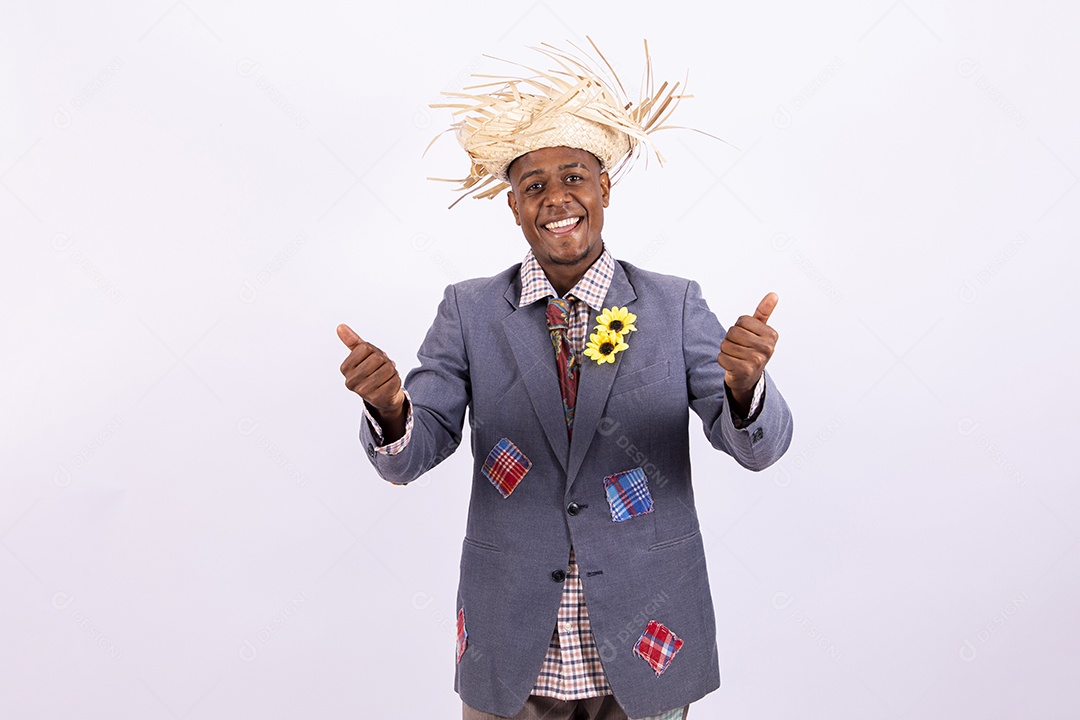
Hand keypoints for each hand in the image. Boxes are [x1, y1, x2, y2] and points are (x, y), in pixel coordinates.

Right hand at [337, 324, 405, 413]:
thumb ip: (352, 341)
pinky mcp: (377, 399)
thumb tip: (341, 326)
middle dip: (384, 361)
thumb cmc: (371, 369)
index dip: (373, 350)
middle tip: (382, 367)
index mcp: (344, 368)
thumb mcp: (362, 353)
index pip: (364, 348)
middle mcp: (350, 382)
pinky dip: (396, 380)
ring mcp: (363, 392)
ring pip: (388, 370)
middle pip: (378, 358)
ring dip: (392, 370)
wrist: (383, 393)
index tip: (371, 358)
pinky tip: (389, 384)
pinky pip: (394, 381)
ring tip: (386, 376)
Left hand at [718, 293, 778, 410]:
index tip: (746, 338)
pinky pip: (721, 357)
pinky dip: (723, 360)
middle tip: (739, 348)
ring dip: (726, 350)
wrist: (749, 378)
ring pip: (725, 345)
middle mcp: (767, 348)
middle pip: (733, 332)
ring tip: (736, 357)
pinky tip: (732, 365)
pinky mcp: (744, 371)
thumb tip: (773, 294)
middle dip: (730, 339)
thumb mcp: (760, 330)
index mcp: (771, 335)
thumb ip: (764, 312)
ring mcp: (757, 360)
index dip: (739, 327)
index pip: (742, 320)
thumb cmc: (752, 350)